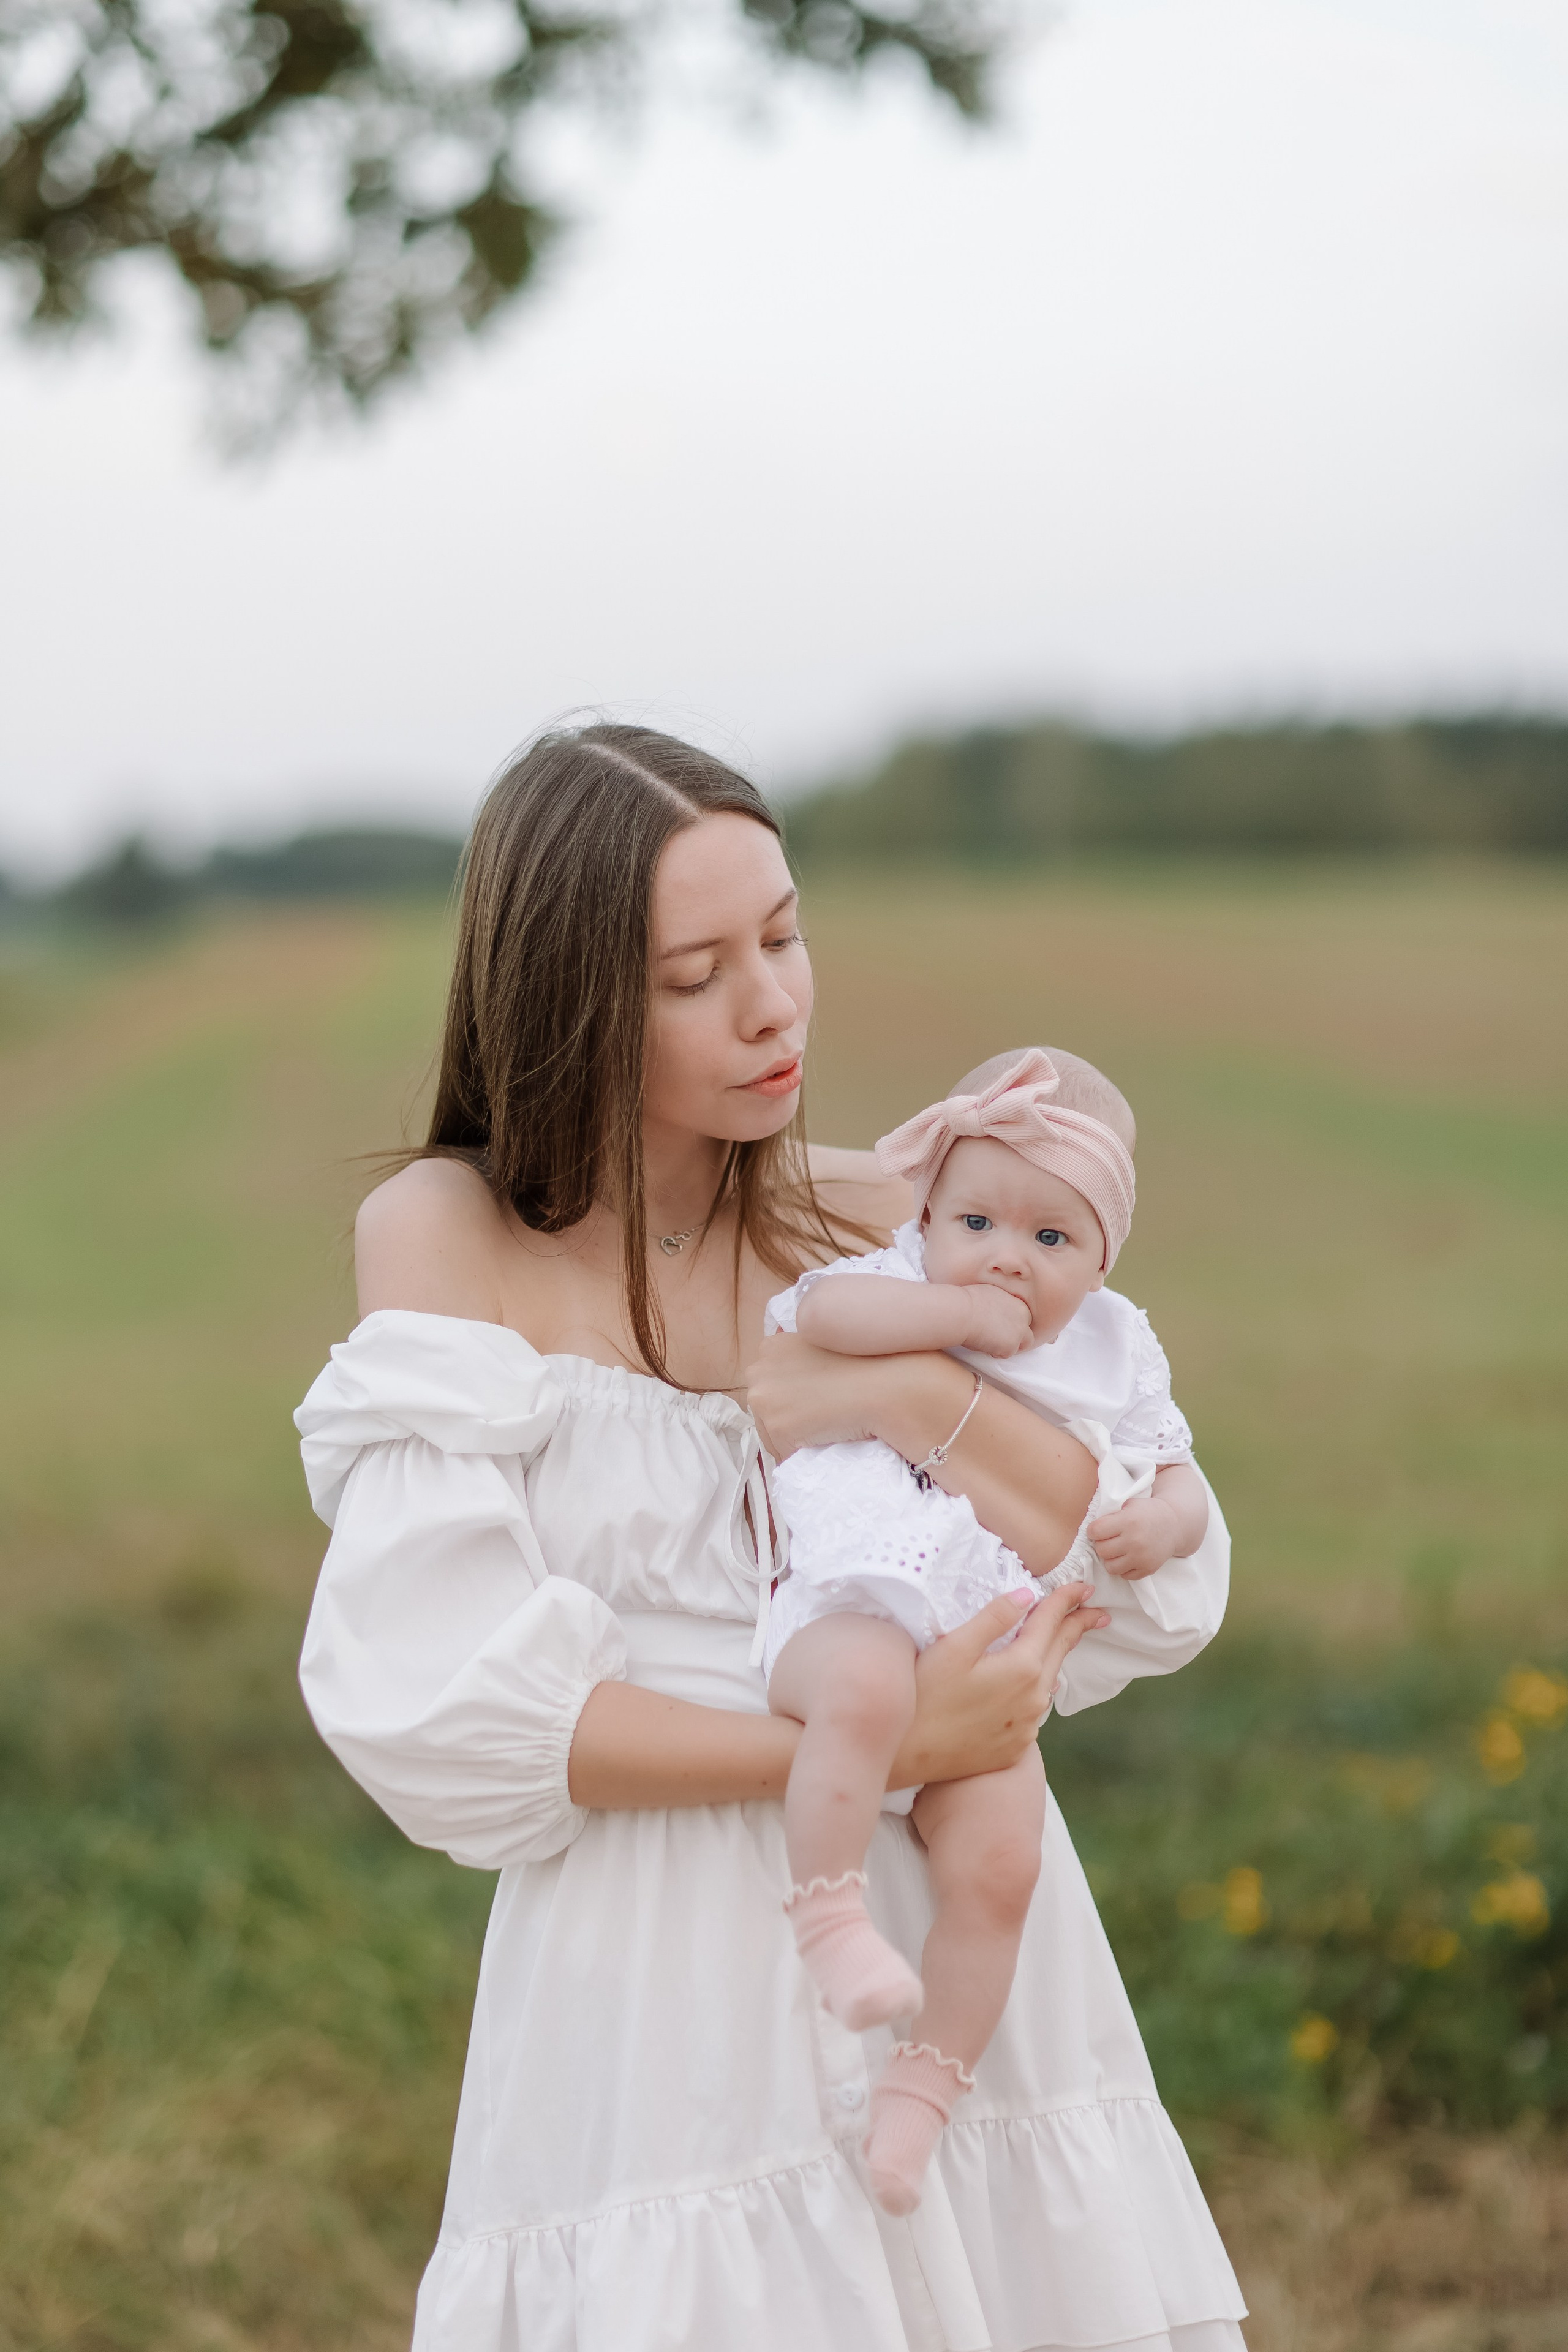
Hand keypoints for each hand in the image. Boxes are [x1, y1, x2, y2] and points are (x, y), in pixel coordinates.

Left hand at [745, 1332, 893, 1458]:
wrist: (874, 1386)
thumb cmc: (858, 1364)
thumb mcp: (819, 1345)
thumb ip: (798, 1357)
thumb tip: (794, 1378)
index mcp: (770, 1347)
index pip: (766, 1380)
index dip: (787, 1394)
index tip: (807, 1400)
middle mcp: (759, 1371)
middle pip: (763, 1404)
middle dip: (783, 1413)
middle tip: (815, 1416)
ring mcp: (764, 1400)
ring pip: (769, 1429)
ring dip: (790, 1434)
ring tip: (820, 1429)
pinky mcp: (777, 1427)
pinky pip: (782, 1450)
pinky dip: (798, 1451)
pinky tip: (821, 1441)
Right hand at [890, 1582, 1109, 1784]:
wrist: (908, 1755)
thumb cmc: (924, 1695)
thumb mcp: (954, 1646)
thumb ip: (993, 1618)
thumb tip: (1027, 1595)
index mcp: (1022, 1667)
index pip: (1050, 1623)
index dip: (1066, 1600)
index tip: (1084, 1586)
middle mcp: (1033, 1699)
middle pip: (1060, 1652)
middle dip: (1077, 1627)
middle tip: (1097, 1612)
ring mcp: (1027, 1727)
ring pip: (1049, 1682)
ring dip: (1058, 1657)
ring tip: (1067, 1641)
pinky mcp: (1015, 1748)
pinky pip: (1035, 1710)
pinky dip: (1039, 1689)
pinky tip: (1035, 1684)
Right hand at [957, 1285, 1033, 1356]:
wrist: (961, 1312)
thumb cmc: (967, 1301)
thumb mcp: (990, 1293)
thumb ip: (1000, 1302)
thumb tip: (994, 1307)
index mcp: (1017, 1302)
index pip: (1024, 1316)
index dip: (1013, 1323)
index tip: (1002, 1326)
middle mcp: (1023, 1315)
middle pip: (1028, 1331)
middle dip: (1017, 1336)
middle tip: (1000, 1339)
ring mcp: (1019, 1331)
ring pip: (1023, 1344)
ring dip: (1010, 1346)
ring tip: (991, 1343)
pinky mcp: (1011, 1346)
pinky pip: (1007, 1354)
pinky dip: (996, 1352)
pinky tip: (984, 1344)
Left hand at [1087, 1497, 1179, 1580]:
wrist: (1175, 1524)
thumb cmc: (1147, 1512)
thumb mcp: (1129, 1505)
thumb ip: (1111, 1514)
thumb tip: (1090, 1528)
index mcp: (1128, 1521)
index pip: (1095, 1531)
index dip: (1093, 1530)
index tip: (1098, 1529)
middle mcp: (1134, 1541)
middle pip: (1101, 1550)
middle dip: (1102, 1544)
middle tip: (1109, 1539)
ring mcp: (1142, 1557)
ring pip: (1110, 1567)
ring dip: (1111, 1558)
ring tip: (1117, 1550)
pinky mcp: (1148, 1569)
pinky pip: (1125, 1575)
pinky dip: (1124, 1568)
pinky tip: (1128, 1557)